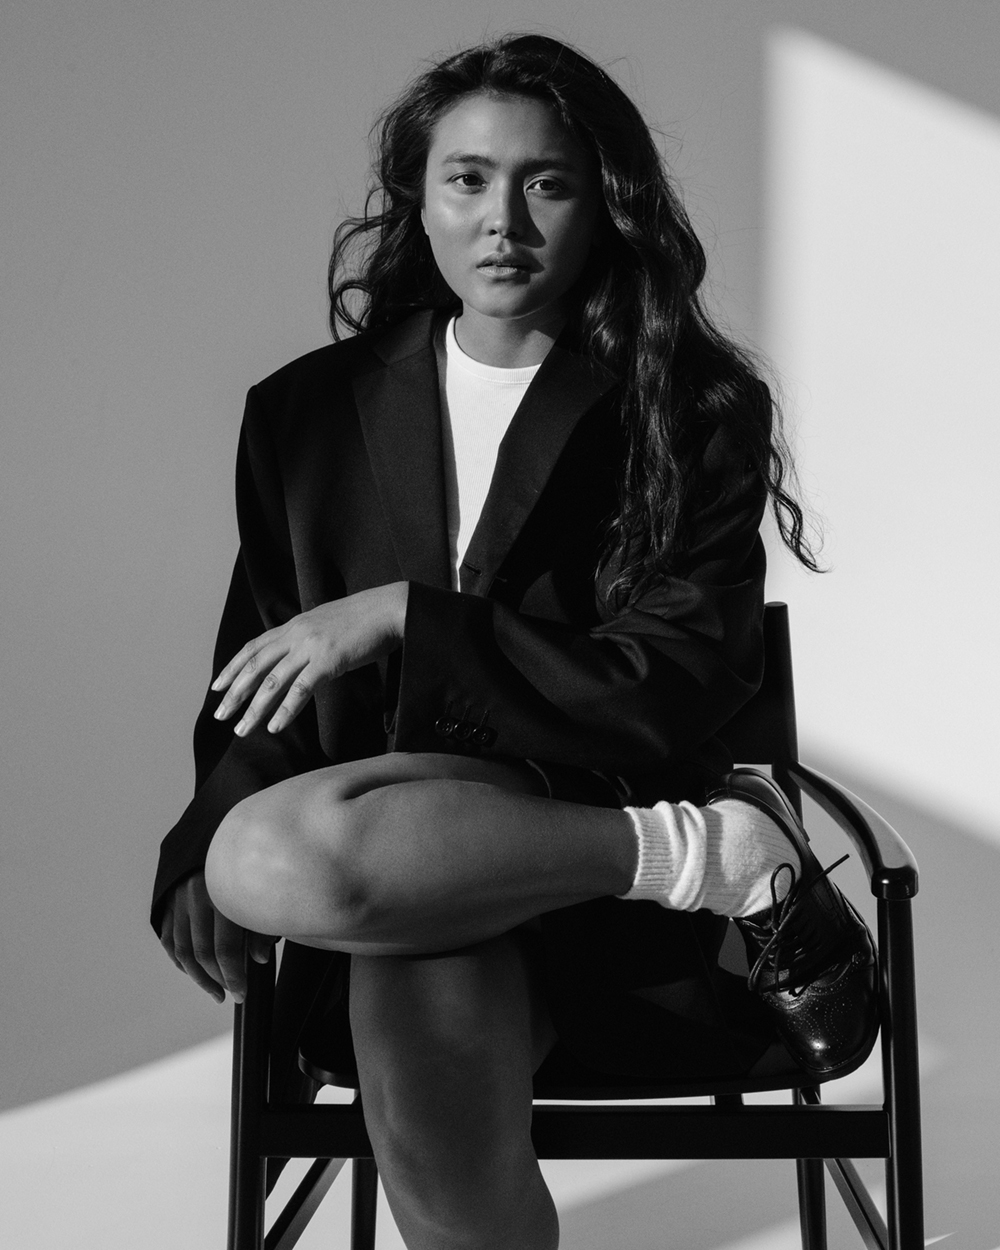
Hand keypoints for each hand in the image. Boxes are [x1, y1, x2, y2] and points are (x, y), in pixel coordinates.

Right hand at [159, 870, 274, 1003]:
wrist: (220, 827)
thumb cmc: (250, 858)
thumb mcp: (262, 887)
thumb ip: (261, 924)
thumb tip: (259, 959)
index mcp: (224, 890)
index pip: (225, 948)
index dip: (234, 976)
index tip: (241, 993)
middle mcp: (197, 893)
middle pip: (202, 952)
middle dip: (218, 979)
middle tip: (230, 994)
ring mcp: (178, 895)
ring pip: (181, 949)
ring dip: (197, 976)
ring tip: (214, 989)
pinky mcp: (168, 896)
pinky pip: (169, 937)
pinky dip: (179, 959)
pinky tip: (193, 971)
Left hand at [212, 582, 408, 737]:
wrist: (391, 609)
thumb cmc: (366, 620)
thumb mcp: (328, 624)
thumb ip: (309, 638)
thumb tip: (299, 655)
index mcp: (295, 625)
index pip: (254, 647)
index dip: (233, 667)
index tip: (217, 687)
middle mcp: (296, 634)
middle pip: (255, 666)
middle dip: (234, 693)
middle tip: (220, 715)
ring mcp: (311, 647)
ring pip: (272, 681)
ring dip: (254, 708)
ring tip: (242, 730)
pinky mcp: (329, 660)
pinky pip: (301, 689)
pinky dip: (285, 710)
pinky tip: (275, 727)